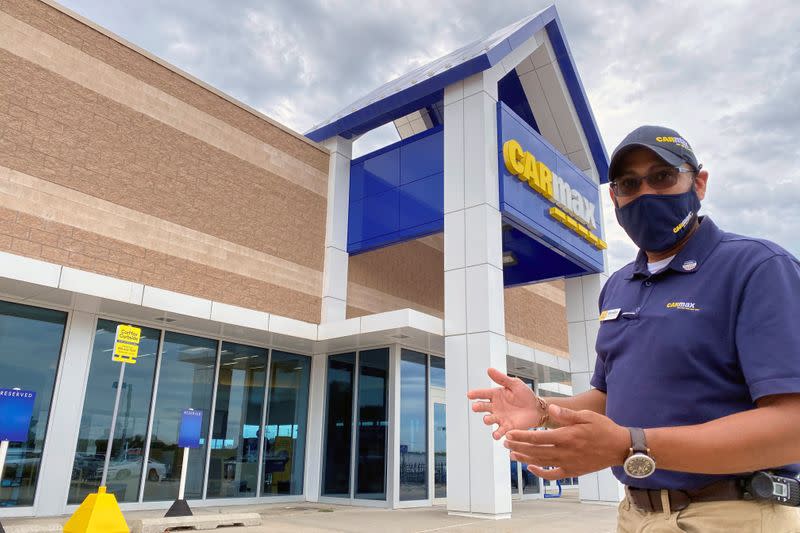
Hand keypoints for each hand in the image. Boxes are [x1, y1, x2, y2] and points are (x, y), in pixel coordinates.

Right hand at [467, 368, 544, 439]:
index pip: (482, 393)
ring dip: (487, 420)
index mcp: (495, 395)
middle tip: (476, 407)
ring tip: (488, 419)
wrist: (537, 409)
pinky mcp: (507, 427)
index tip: (469, 395)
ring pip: (488, 420)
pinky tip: (496, 434)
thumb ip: (502, 378)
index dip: (475, 394)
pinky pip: (499, 432)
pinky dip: (496, 434)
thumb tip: (489, 369)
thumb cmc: (525, 395)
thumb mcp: (514, 384)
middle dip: (478, 407)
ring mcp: (500, 417)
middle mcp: (495, 407)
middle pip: (482, 407)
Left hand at [504, 403, 630, 479]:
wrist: (620, 448)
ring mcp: (568, 463)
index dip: (522, 436)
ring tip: (512, 454)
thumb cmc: (604, 428)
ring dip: (525, 458)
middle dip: (518, 447)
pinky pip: (553, 475)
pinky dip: (540, 473)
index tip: (509, 434)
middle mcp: (565, 451)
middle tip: (505, 443)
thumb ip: (566, 414)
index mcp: (567, 436)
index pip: (538, 437)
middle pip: (536, 451)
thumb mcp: (587, 416)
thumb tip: (551, 408)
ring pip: (541, 463)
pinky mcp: (573, 471)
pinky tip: (531, 467)